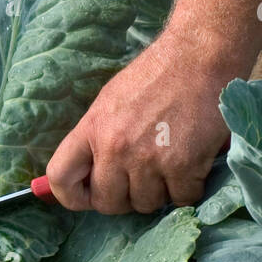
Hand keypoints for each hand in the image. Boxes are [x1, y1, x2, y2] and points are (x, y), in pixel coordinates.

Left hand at [46, 34, 236, 213]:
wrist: (201, 56)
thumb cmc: (157, 76)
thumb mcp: (110, 101)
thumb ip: (95, 138)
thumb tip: (86, 174)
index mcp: (92, 128)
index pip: (60, 178)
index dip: (71, 197)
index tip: (88, 196)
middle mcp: (116, 148)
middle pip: (107, 203)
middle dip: (123, 198)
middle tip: (139, 180)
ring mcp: (149, 159)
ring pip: (146, 205)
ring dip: (158, 193)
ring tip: (168, 166)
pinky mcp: (184, 165)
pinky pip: (182, 199)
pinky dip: (189, 189)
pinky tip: (191, 166)